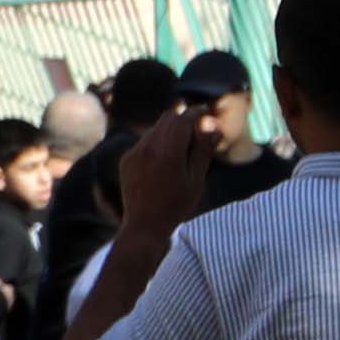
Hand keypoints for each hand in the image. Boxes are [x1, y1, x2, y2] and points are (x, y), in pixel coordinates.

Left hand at [114, 107, 209, 240]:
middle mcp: (148, 147)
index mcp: (168, 151)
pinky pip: (144, 141)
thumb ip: (203, 150)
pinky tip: (164, 163)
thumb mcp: (196, 179)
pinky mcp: (126, 159)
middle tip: (195, 132)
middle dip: (182, 120)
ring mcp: (134, 152)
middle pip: (167, 118)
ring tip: (180, 152)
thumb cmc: (176, 205)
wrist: (145, 225)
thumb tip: (213, 126)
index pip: (183, 119)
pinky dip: (156, 143)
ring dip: (169, 132)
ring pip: (155, 129)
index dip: (195, 114)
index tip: (205, 113)